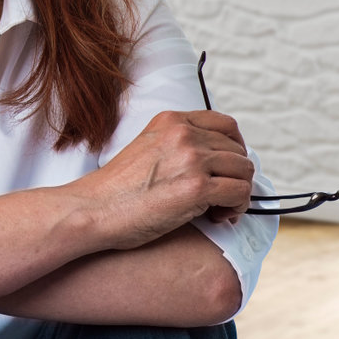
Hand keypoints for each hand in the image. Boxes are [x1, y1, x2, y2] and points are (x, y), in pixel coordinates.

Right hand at [76, 110, 253, 250]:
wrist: (93, 210)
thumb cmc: (116, 190)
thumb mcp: (147, 147)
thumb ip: (177, 145)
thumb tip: (214, 162)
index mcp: (171, 120)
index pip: (226, 124)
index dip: (235, 148)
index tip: (228, 168)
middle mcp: (184, 133)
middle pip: (238, 150)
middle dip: (235, 176)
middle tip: (220, 198)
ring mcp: (191, 159)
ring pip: (244, 171)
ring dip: (238, 193)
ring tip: (219, 210)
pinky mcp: (197, 188)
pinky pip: (240, 193)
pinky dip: (236, 209)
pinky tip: (218, 218)